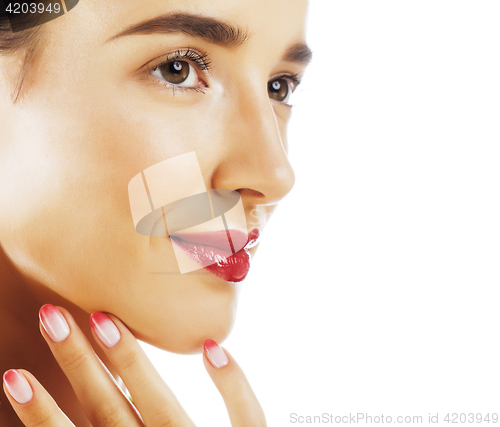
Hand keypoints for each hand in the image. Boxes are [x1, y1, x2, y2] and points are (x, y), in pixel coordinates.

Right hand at [2, 304, 266, 425]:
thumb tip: (81, 417)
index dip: (45, 413)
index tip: (16, 375)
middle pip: (109, 408)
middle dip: (78, 363)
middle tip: (51, 316)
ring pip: (159, 403)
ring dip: (128, 360)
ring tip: (98, 318)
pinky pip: (244, 415)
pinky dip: (232, 384)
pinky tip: (211, 348)